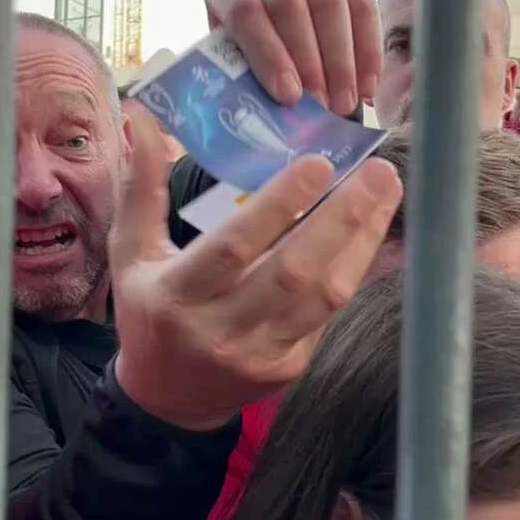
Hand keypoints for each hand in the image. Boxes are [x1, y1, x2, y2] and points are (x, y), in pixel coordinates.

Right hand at [110, 101, 402, 430]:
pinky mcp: (290, 367)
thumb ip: (142, 187)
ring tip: (386, 192)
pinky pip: (332, 314)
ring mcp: (261, 354)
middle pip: (292, 271)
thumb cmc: (150, 311)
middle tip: (378, 171)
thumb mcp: (133, 251)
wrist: (167, 400)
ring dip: (361, 241)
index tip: (318, 163)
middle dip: (341, 218)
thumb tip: (141, 119)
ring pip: (323, 297)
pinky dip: (358, 271)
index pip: (234, 246)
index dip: (278, 206)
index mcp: (177, 295)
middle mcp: (221, 328)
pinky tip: (376, 232)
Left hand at [203, 0, 380, 116]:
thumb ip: (243, 70)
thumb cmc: (243, 30)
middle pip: (290, 4)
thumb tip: (272, 119)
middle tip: (322, 105)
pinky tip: (368, 84)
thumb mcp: (230, 45)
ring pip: (330, 0)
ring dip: (342, 58)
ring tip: (346, 102)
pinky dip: (368, 47)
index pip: (246, 11)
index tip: (289, 96)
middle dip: (310, 60)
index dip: (269, 55)